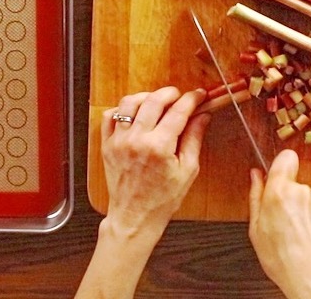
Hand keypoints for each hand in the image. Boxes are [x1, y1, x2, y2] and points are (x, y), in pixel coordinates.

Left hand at [101, 86, 210, 239]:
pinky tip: (135, 115)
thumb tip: (202, 116)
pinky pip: (110, 116)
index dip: (191, 99)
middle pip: (154, 100)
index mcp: (160, 147)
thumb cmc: (162, 199)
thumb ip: (194, 139)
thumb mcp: (187, 170)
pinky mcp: (107, 145)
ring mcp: (119, 141)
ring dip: (146, 97)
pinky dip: (123, 109)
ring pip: (130, 102)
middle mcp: (137, 140)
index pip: (179, 111)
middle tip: (179, 97)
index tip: (198, 96)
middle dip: (170, 93)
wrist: (135, 217)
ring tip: (157, 103)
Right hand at [248, 149, 310, 298]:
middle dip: (287, 200)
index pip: (285, 158)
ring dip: (302, 215)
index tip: (275, 178)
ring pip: (308, 202)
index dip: (281, 166)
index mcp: (280, 191)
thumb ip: (256, 197)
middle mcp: (303, 192)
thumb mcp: (256, 229)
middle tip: (279, 224)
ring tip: (294, 239)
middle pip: (294, 186)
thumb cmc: (284, 258)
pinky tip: (308, 243)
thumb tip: (256, 177)